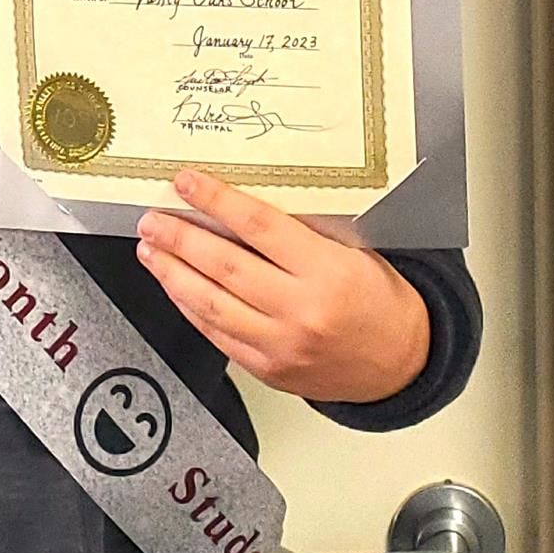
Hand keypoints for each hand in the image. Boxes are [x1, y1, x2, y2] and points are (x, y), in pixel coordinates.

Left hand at [136, 169, 429, 403]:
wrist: (402, 362)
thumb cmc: (379, 300)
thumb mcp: (352, 251)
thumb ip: (299, 234)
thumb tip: (237, 207)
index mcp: (327, 273)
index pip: (259, 226)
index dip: (216, 201)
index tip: (187, 183)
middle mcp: (301, 311)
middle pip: (225, 266)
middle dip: (180, 239)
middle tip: (153, 220)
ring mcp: (281, 346)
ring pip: (211, 304)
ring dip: (173, 274)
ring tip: (151, 250)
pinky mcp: (268, 370)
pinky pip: (217, 335)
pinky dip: (190, 307)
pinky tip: (175, 287)